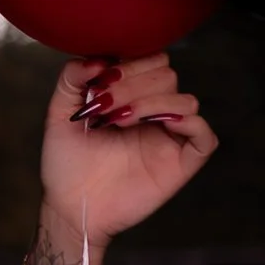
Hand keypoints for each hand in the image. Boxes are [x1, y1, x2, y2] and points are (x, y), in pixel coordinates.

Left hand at [39, 54, 217, 247]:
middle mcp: (153, 113)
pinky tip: (157, 126)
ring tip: (120, 121)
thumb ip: (71, 79)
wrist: (69, 206)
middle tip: (105, 108)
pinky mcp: (180, 163)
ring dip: (152, 102)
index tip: (99, 84)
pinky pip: (205, 136)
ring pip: (186, 99)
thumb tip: (95, 58)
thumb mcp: (59, 114)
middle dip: (134, 84)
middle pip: (167, 74)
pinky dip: (187, 123)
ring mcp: (169, 137)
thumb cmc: (66, 165)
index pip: (150, 59)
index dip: (129, 63)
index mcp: (130, 96)